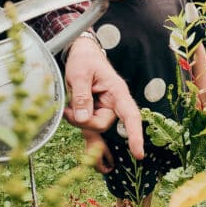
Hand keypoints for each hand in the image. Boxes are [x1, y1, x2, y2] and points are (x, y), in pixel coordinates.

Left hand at [63, 37, 144, 159]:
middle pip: (102, 124)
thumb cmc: (84, 60)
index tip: (138, 153)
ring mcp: (105, 108)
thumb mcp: (79, 74)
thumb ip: (81, 96)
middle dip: (83, 121)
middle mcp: (114, 102)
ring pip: (93, 126)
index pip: (130, 114)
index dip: (135, 134)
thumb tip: (82, 119)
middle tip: (67, 109)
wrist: (81, 53)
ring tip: (68, 106)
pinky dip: (79, 123)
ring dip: (78, 120)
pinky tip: (72, 118)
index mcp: (117, 91)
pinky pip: (89, 125)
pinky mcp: (95, 112)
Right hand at [82, 130, 113, 173]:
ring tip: (107, 161)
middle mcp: (91, 161)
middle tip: (110, 165)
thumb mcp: (106, 150)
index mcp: (96, 161)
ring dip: (101, 166)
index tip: (112, 167)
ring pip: (96, 166)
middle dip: (105, 168)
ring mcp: (89, 159)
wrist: (91, 136)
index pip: (102, 171)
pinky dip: (98, 162)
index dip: (108, 170)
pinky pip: (93, 162)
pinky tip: (103, 158)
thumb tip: (112, 164)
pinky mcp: (88, 156)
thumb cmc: (99, 142)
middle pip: (98, 170)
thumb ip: (110, 158)